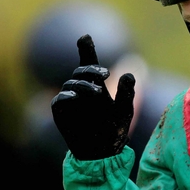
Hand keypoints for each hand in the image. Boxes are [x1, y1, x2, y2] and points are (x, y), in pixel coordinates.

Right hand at [51, 34, 134, 159]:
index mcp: (96, 86)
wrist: (101, 152)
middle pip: (81, 70)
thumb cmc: (114, 130)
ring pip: (72, 82)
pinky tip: (76, 96)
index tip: (85, 37)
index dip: (86, 49)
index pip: (90, 64)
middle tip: (105, 74)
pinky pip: (60, 99)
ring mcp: (70, 100)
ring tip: (98, 92)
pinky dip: (67, 95)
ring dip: (84, 83)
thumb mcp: (124, 111)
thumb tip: (129, 74)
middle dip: (91, 68)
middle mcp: (82, 90)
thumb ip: (126, 93)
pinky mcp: (61, 113)